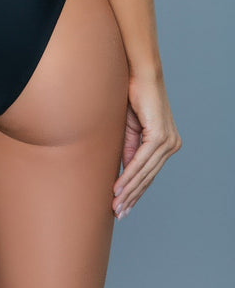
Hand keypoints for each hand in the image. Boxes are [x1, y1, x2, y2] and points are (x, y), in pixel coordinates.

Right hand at [112, 73, 181, 218]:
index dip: (136, 191)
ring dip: (129, 191)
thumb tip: (125, 173)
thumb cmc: (133, 97)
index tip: (124, 206)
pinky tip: (119, 187)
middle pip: (149, 177)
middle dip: (132, 197)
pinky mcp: (160, 136)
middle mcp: (172, 145)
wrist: (140, 74)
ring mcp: (168, 141)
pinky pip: (142, 160)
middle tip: (118, 213)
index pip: (150, 174)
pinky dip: (129, 175)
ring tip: (116, 205)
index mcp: (167, 144)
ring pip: (146, 173)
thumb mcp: (130, 130)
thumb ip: (130, 150)